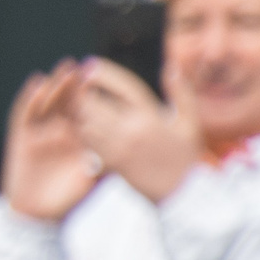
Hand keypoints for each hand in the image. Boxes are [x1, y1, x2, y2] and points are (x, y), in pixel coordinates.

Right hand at [0, 62, 99, 222]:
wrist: (37, 216)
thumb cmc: (67, 200)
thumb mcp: (94, 180)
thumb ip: (109, 164)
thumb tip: (136, 154)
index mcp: (76, 139)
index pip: (86, 111)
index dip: (95, 95)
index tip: (109, 80)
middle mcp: (57, 131)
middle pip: (67, 102)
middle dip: (77, 85)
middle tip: (88, 66)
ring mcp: (38, 132)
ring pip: (48, 103)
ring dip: (57, 85)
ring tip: (67, 68)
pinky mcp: (20, 137)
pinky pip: (24, 114)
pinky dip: (30, 98)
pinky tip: (37, 82)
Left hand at [75, 57, 200, 203]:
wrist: (183, 195)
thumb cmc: (187, 157)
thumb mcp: (190, 124)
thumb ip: (181, 93)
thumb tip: (171, 66)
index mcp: (152, 116)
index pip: (124, 86)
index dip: (105, 73)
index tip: (90, 64)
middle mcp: (133, 129)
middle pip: (97, 103)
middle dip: (81, 90)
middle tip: (72, 81)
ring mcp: (120, 147)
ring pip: (88, 122)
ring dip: (77, 110)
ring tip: (70, 99)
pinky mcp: (112, 163)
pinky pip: (88, 142)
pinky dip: (81, 130)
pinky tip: (78, 122)